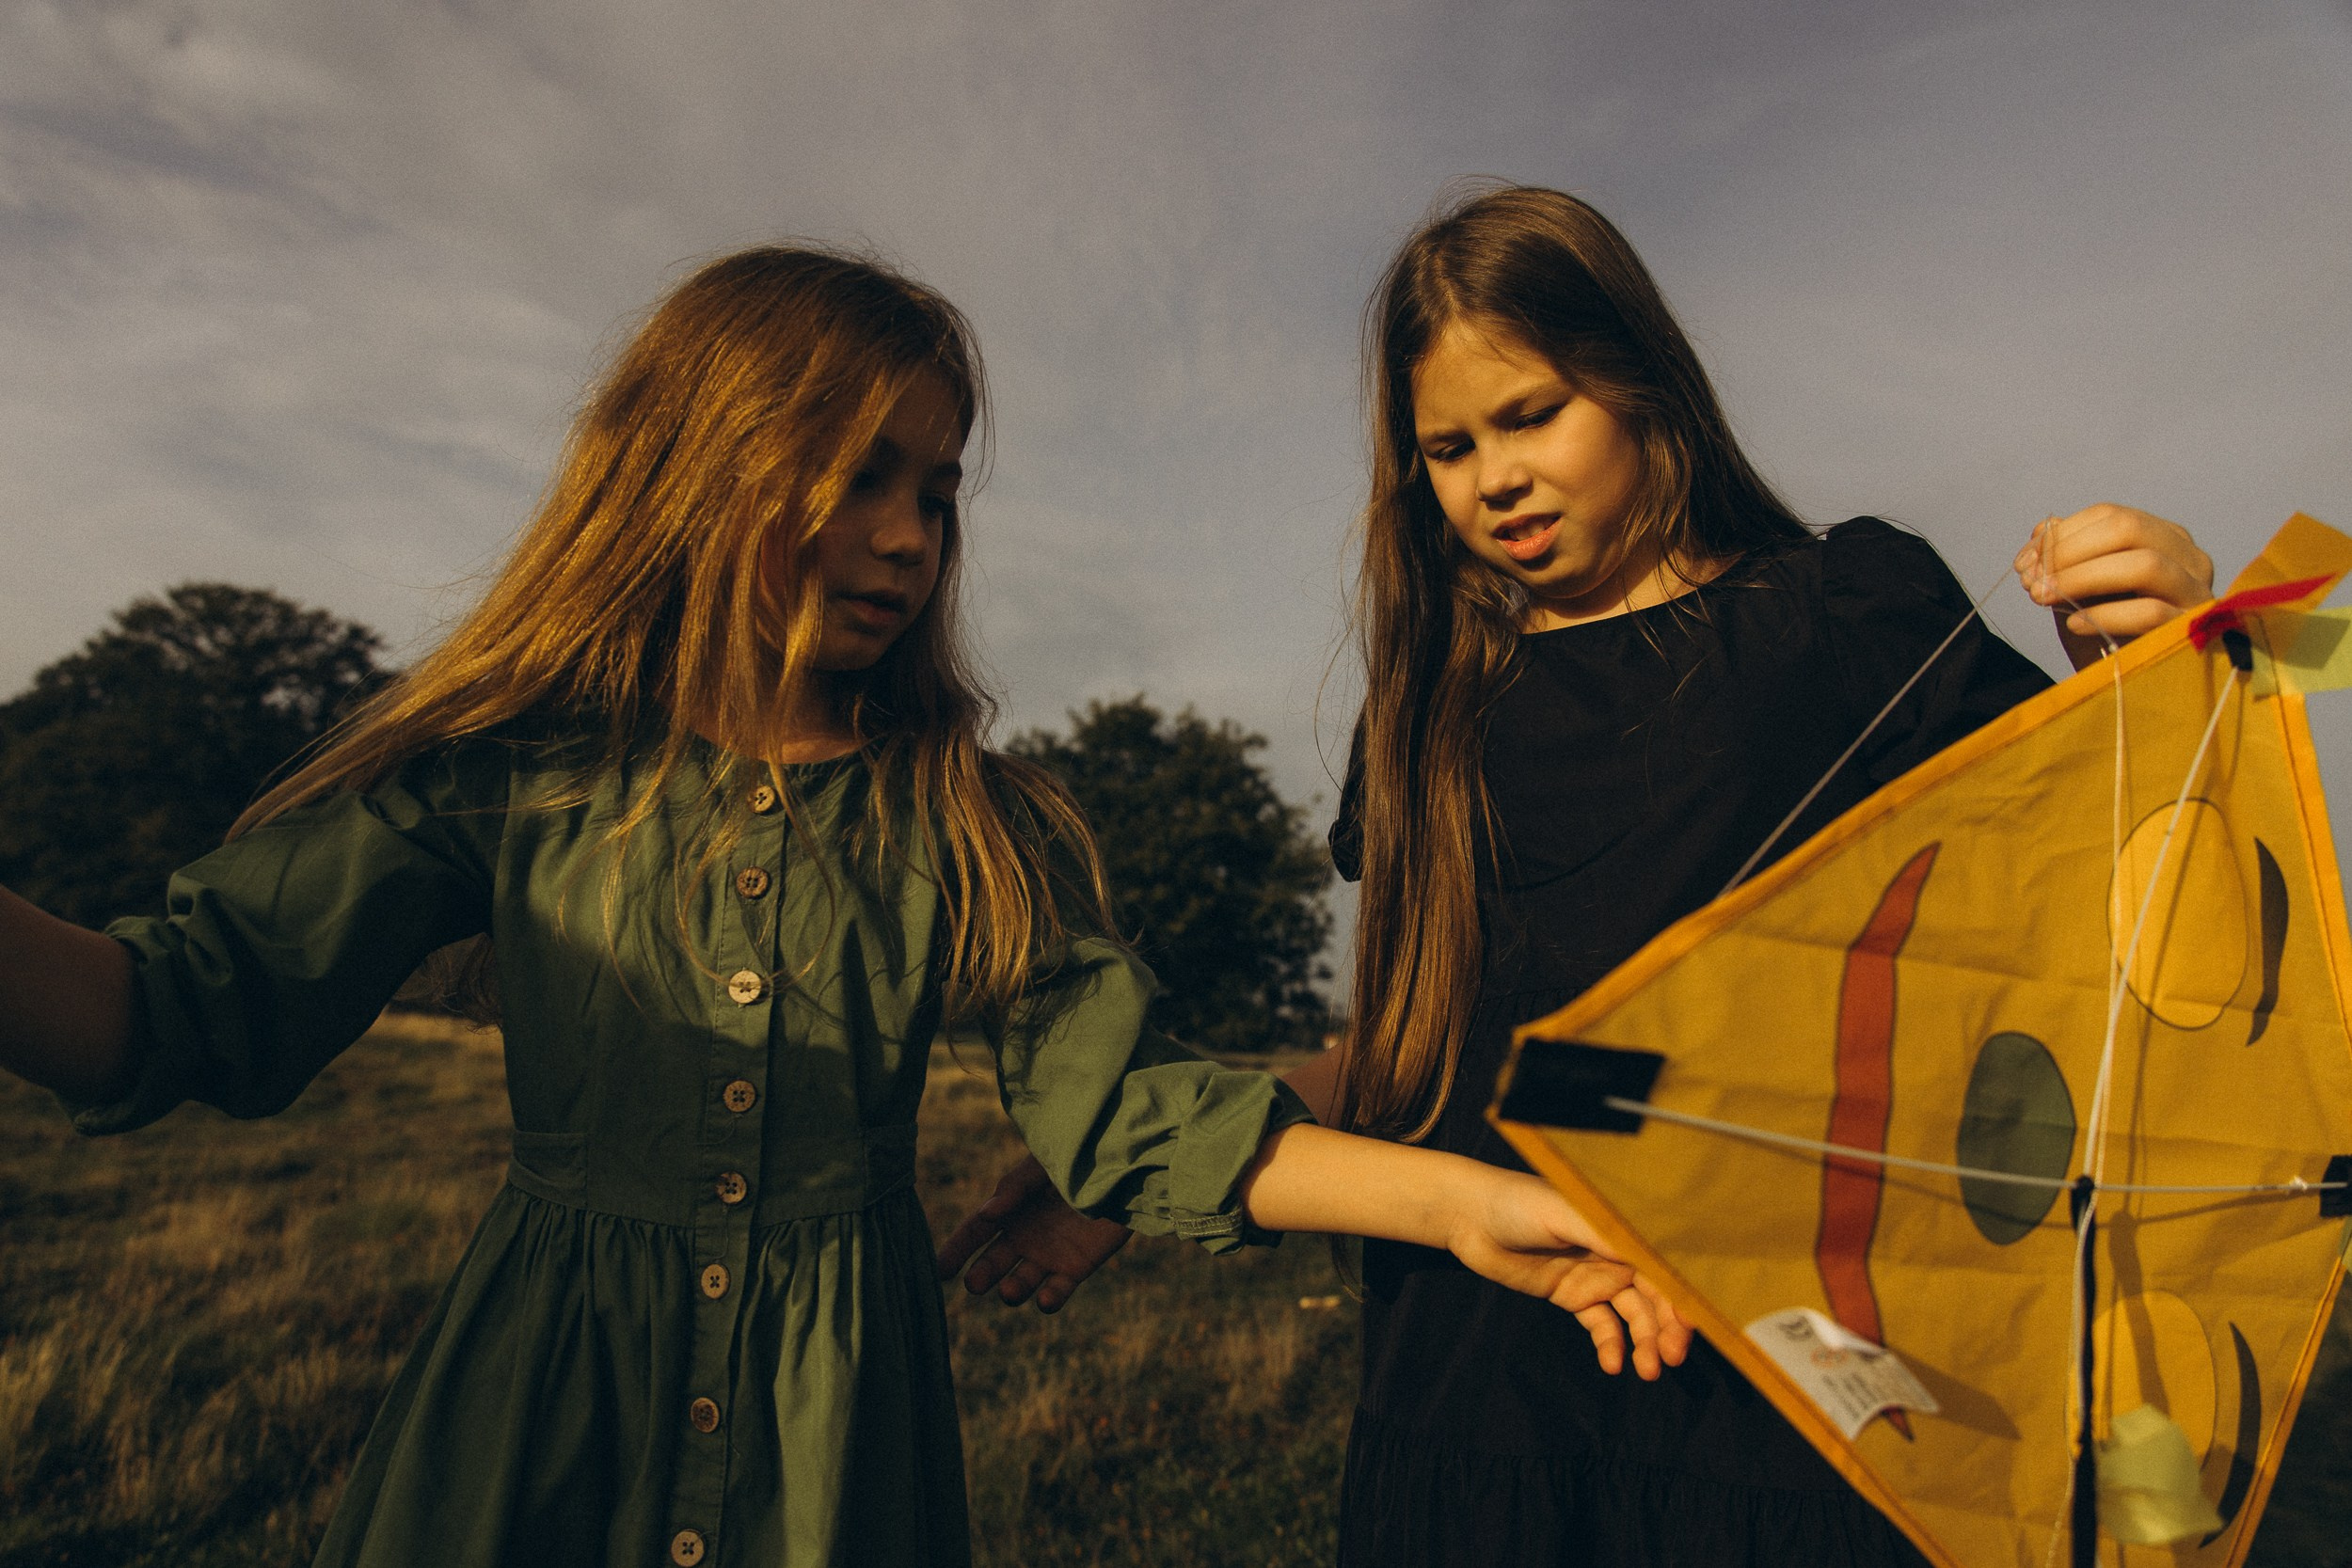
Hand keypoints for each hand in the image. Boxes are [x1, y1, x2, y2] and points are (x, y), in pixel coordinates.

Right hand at [934, 1153, 1130, 1312]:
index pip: (974, 1232)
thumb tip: (986, 1214)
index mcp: (1009, 1210)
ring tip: (1009, 1291)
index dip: (955, 1250)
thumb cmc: (1076, 1161)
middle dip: (982, 1274)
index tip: (939, 1270)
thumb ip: (1015, 1189)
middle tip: (975, 1283)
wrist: (1123, 1169)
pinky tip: (1044, 1299)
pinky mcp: (1076, 1267)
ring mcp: (1048, 1255)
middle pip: (993, 1263)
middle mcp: (1024, 1237)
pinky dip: (1049, 1299)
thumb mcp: (1042, 1169)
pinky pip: (1057, 1290)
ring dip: (1013, 1290)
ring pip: (1021, 1281)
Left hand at [1446, 1169, 1694, 1379]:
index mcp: (1621, 1228)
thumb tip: (1654, 1257)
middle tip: (1671, 1359)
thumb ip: (1606, 1236)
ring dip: (1644, 1342)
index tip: (1695, 1325)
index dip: (1683, 1294)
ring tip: (1647, 1371)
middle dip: (1668, 1327)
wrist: (1469, 1215)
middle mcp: (1615, 1252)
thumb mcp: (1565, 1213)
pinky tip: (1612, 1364)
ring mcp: (1594, 1275)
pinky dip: (1611, 1344)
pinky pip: (1601, 1324)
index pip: (1664, 1264)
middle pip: (1655, 1295)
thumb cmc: (1519, 1202)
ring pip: (1633, 1315)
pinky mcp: (1571, 1295)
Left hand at [2014, 505, 2214, 670]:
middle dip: (2069, 551)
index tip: (2024, 561)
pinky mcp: (2193, 630)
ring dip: (2084, 577)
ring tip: (2045, 597)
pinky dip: (2105, 614)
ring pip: (2145, 565)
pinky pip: (2150, 612)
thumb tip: (2043, 529)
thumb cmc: (2107, 638)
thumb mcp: (2080, 594)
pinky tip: (2075, 625)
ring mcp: (2196, 593)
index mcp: (2164, 540)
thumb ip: (2065, 560)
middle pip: (2128, 529)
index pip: (2111, 516)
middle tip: (2033, 579)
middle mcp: (2189, 559)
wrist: (2132, 691)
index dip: (2061, 534)